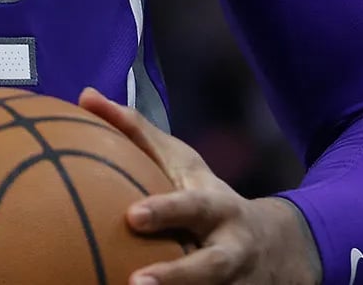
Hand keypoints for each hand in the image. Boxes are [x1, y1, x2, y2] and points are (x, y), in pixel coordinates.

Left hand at [79, 87, 319, 284]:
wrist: (276, 248)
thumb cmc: (207, 195)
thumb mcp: (182, 162)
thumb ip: (136, 131)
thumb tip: (86, 96)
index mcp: (219, 208)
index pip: (193, 207)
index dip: (167, 211)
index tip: (132, 216)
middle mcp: (231, 250)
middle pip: (212, 267)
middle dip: (178, 276)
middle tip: (135, 283)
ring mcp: (234, 284)